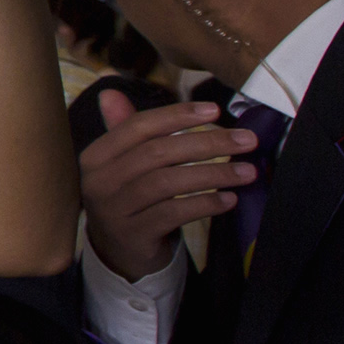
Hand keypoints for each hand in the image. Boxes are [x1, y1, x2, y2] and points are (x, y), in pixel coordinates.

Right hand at [78, 91, 251, 277]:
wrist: (117, 252)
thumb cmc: (128, 198)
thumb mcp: (124, 164)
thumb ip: (127, 131)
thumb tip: (113, 90)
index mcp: (97, 156)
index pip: (138, 126)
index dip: (177, 115)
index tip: (215, 111)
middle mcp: (100, 181)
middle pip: (158, 152)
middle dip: (207, 143)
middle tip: (246, 141)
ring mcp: (114, 210)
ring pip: (168, 183)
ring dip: (213, 174)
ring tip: (246, 172)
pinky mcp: (133, 235)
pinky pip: (174, 213)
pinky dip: (205, 205)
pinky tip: (228, 200)